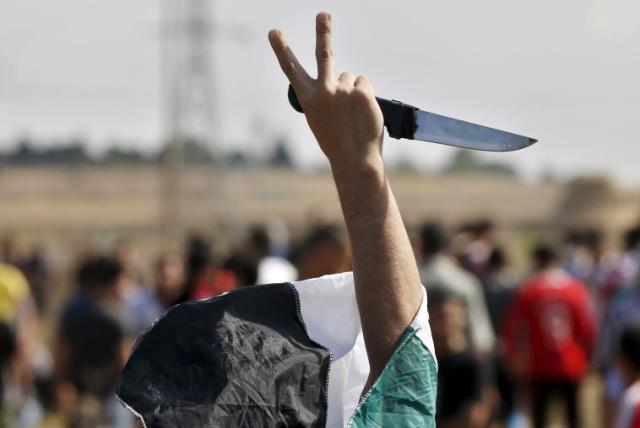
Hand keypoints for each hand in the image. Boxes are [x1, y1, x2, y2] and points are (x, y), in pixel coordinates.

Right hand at [268, 12, 383, 170]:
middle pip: (324, 54)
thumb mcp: (322, 119)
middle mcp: (323, 90)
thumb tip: (346, 77)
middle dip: (323, 31)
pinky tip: (362, 113)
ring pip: (350, 78)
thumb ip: (327, 96)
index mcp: (308, 99)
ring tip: (352, 114)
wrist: (354, 159)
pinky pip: (363, 84)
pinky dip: (365, 96)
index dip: (281, 49)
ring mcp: (343, 89)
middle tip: (323, 14)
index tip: (273, 31)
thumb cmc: (337, 143)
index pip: (291, 70)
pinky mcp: (361, 91)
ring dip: (352, 91)